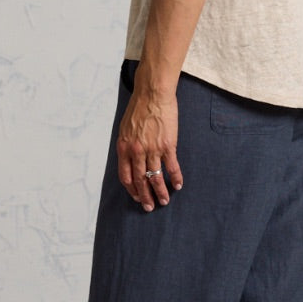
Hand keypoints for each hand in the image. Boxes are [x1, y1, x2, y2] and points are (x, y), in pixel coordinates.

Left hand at [116, 84, 183, 211]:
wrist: (153, 94)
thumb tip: (129, 158)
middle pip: (140, 180)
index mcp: (124, 147)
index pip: (125, 176)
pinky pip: (171, 167)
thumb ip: (127, 145)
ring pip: (155, 177)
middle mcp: (137, 151)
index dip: (131, 189)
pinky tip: (178, 185)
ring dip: (160, 192)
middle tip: (149, 207)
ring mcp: (153, 149)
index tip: (136, 197)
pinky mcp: (168, 145)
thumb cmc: (139, 108)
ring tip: (164, 201)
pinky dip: (175, 178)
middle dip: (145, 197)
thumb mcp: (125, 128)